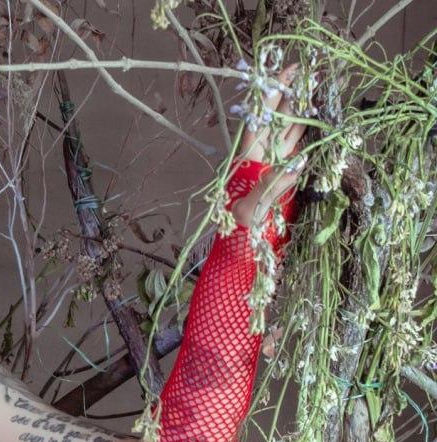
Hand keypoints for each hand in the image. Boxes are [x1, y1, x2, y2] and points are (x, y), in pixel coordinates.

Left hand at [229, 62, 307, 228]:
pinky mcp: (287, 177)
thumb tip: (297, 162)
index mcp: (247, 161)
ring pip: (291, 131)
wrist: (243, 254)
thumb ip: (270, 187)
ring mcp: (275, 166)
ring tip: (316, 85)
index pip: (259, 121)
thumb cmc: (240, 233)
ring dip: (303, 109)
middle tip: (308, 71)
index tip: (283, 73)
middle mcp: (261, 159)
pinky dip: (310, 133)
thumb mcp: (250, 211)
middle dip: (291, 96)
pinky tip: (318, 117)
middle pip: (277, 120)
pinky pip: (300, 149)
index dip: (271, 96)